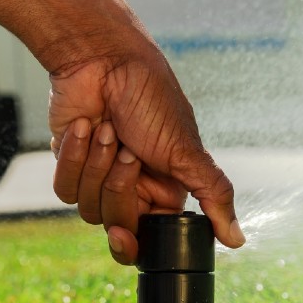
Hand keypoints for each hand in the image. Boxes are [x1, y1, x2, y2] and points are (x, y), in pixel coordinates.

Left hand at [47, 33, 243, 264]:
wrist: (105, 61)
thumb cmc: (151, 99)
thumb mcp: (187, 151)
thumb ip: (214, 195)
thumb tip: (238, 240)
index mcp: (166, 188)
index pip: (149, 238)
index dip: (133, 241)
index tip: (124, 233)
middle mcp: (134, 187)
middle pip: (115, 223)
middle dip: (119, 186)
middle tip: (129, 151)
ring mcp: (100, 176)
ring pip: (86, 208)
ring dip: (96, 165)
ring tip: (107, 130)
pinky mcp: (71, 163)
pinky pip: (64, 187)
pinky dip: (73, 157)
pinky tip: (84, 127)